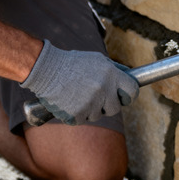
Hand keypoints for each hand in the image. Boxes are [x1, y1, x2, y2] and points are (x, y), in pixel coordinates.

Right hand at [20, 40, 138, 124]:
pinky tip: (70, 102)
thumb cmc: (72, 63)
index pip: (132, 91)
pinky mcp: (77, 114)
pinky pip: (82, 120)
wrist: (46, 69)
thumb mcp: (97, 60)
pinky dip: (76, 114)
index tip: (123, 97)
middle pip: (115, 108)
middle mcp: (103, 90)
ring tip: (77, 95)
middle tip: (96, 98)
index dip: (128, 95)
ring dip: (90, 109)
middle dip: (108, 105)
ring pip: (97, 116)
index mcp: (111, 75)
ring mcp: (90, 103)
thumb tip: (129, 78)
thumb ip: (115, 70)